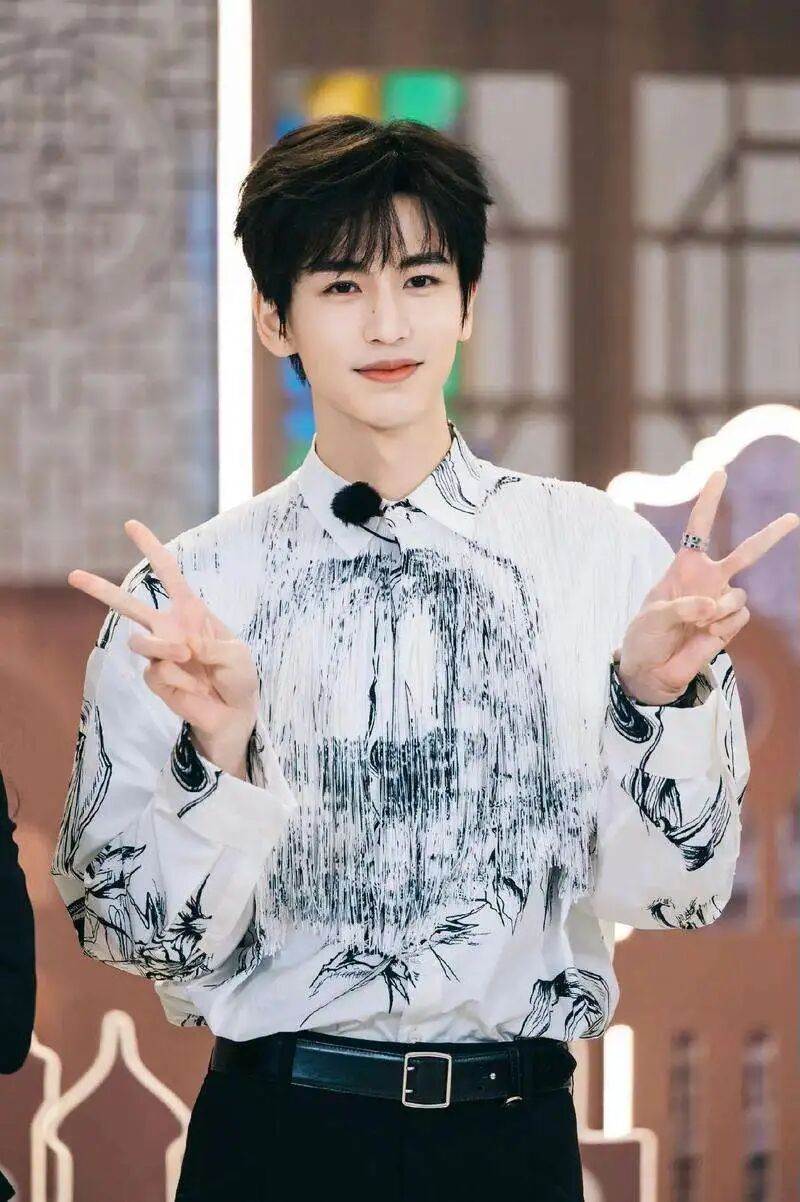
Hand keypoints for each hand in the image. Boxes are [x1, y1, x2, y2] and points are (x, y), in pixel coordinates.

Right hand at [68, 520, 259, 774]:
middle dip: (100, 589)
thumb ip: (212, 646)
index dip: (151, 548)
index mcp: (190, 611)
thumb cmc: (238, 677)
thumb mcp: (236, 654)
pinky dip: (181, 679)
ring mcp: (159, 653)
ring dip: (164, 647)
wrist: (234, 714)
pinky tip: (194, 688)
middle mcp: (168, 628)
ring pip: (139, 640)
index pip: (168, 574)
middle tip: (72, 575)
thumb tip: (182, 646)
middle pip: (128, 604)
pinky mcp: (155, 678)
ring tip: (187, 655)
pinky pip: (158, 671)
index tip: (130, 525)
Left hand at [616, 469, 798, 704]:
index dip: (709, 501)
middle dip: (769, 536)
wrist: (651, 671)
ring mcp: (721, 602)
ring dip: (720, 609)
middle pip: (745, 553)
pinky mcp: (729, 624)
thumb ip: (682, 607)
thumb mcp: (653, 617)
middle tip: (793, 518)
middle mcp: (707, 581)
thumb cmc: (645, 637)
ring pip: (739, 595)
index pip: (698, 528)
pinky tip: (705, 635)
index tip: (720, 473)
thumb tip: (713, 606)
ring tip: (698, 624)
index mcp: (684, 568)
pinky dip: (723, 626)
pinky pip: (739, 617)